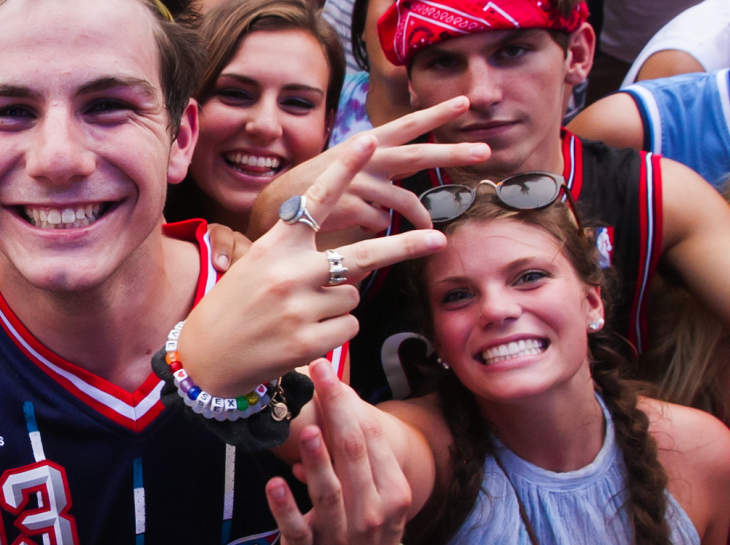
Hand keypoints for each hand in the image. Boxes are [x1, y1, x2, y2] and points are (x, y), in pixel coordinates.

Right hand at [180, 135, 447, 394]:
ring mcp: (300, 309)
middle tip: (437, 238)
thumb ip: (299, 254)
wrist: (204, 356)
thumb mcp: (257, 265)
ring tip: (301, 314)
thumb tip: (354, 261)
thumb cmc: (233, 305)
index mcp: (276, 246)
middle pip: (363, 256)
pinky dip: (335, 331)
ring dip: (340, 304)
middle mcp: (290, 273)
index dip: (345, 169)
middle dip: (406, 246)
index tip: (369, 140)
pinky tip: (304, 336)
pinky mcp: (308, 342)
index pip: (316, 201)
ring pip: (353, 297)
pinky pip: (348, 326)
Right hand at [248, 97, 490, 236]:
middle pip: (414, 155)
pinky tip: (364, 229)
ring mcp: (355, 182)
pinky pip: (379, 222)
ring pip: (402, 201)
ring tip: (429, 230)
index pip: (404, 126)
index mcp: (364, 147)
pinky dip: (377, 229)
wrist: (272, 211)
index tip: (463, 103)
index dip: (433, 115)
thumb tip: (402, 189)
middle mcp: (362, 160)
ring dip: (418, 216)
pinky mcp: (348, 207)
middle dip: (450, 151)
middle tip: (483, 150)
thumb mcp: (340, 172)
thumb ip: (372, 173)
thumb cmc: (313, 189)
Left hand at [267, 360, 410, 544]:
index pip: (371, 441)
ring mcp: (339, 534)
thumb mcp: (382, 494)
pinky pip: (295, 526)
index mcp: (392, 493)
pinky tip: (276, 482)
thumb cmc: (370, 524)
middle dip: (336, 412)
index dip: (349, 404)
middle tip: (318, 376)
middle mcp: (371, 513)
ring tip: (308, 431)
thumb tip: (339, 398)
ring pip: (329, 492)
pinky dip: (285, 506)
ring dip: (318, 461)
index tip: (329, 372)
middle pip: (353, 457)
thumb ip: (364, 453)